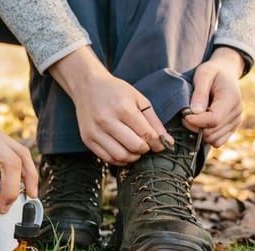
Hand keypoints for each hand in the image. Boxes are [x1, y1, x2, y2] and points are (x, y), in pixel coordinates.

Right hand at [49, 46, 173, 165]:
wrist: (87, 86)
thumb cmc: (116, 91)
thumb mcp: (138, 99)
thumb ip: (153, 120)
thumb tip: (166, 141)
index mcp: (123, 108)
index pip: (146, 134)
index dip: (157, 143)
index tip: (161, 145)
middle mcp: (107, 120)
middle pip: (134, 147)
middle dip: (145, 149)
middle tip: (147, 145)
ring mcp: (95, 131)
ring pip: (120, 156)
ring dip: (133, 157)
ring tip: (135, 149)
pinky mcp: (87, 139)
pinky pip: (107, 158)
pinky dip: (119, 160)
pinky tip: (124, 151)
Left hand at [183, 47, 245, 147]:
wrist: (225, 73)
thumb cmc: (212, 72)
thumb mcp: (203, 75)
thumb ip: (199, 93)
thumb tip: (195, 112)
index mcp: (231, 99)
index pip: (213, 120)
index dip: (195, 121)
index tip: (184, 115)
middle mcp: (237, 113)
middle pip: (212, 132)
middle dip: (194, 126)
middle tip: (186, 114)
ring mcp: (236, 122)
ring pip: (213, 140)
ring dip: (199, 132)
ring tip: (194, 117)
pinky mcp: (232, 128)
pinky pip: (217, 142)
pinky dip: (206, 136)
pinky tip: (201, 123)